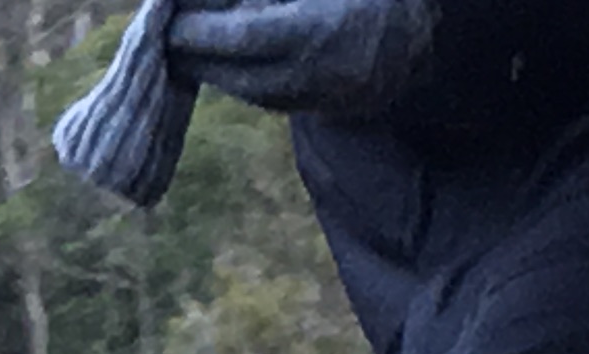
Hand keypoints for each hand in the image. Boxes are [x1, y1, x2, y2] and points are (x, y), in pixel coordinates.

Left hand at [162, 0, 430, 113]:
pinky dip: (245, 83)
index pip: (245, 38)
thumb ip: (260, 0)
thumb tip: (210, 2)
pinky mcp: (332, 108)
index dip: (202, 34)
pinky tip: (224, 67)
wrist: (421, 21)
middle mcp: (323, 70)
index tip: (172, 25)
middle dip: (199, 60)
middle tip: (168, 43)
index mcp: (321, 29)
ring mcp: (328, 94)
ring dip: (217, 75)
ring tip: (187, 56)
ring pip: (254, 92)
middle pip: (241, 74)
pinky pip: (275, 99)